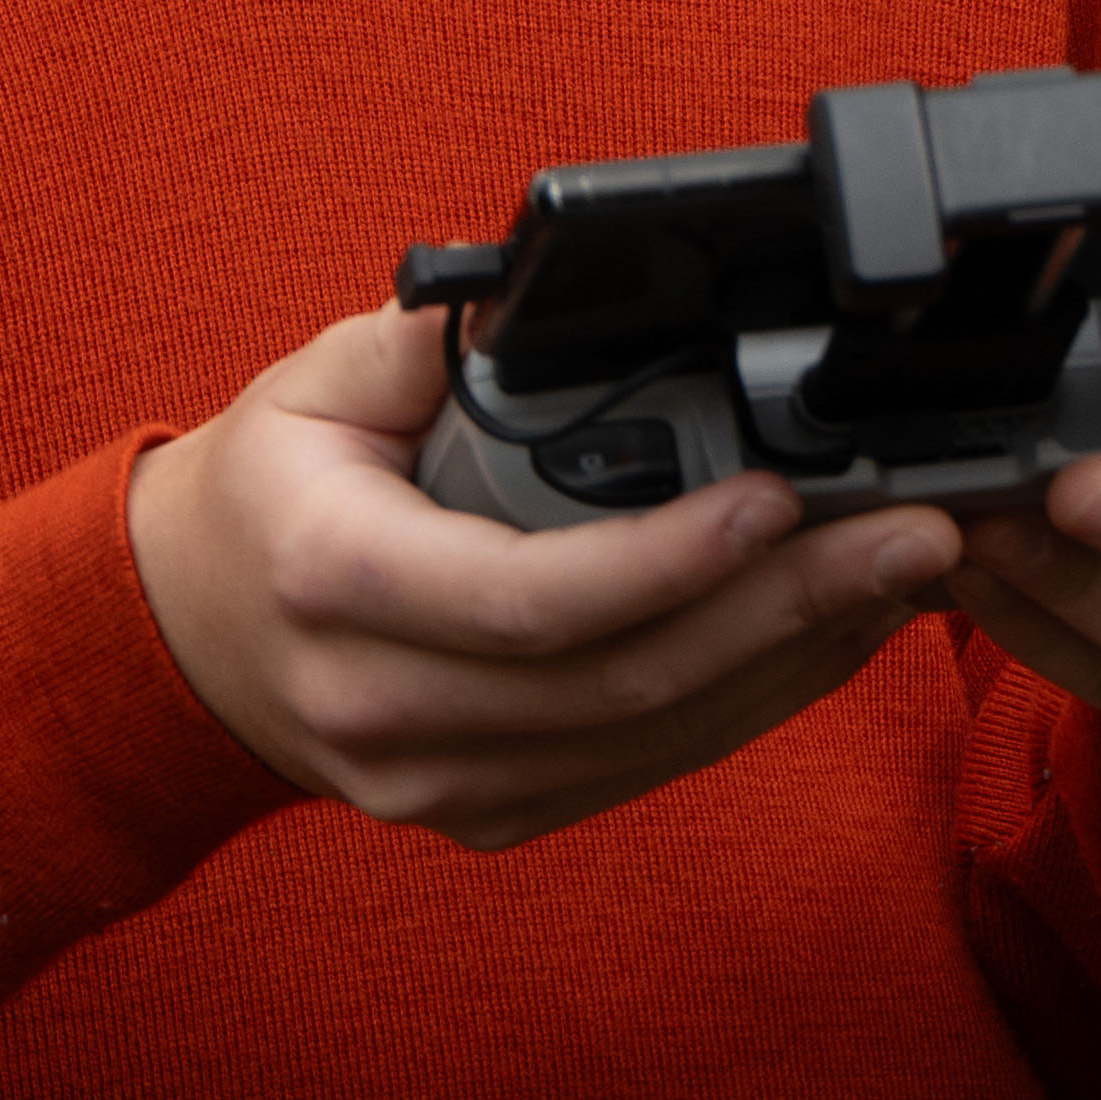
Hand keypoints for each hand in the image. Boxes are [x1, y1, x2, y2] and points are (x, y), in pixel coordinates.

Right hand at [126, 302, 956, 852]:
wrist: (185, 634)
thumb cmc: (267, 488)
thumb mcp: (314, 381)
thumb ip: (428, 333)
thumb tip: (548, 287)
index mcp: (338, 587)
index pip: (536, 598)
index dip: (673, 561)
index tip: (785, 498)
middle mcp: (385, 709)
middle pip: (623, 683)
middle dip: (789, 609)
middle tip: (915, 537)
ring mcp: (436, 781)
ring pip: (651, 740)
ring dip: (796, 660)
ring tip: (906, 575)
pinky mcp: (487, 813)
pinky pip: (642, 769)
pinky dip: (750, 700)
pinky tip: (831, 632)